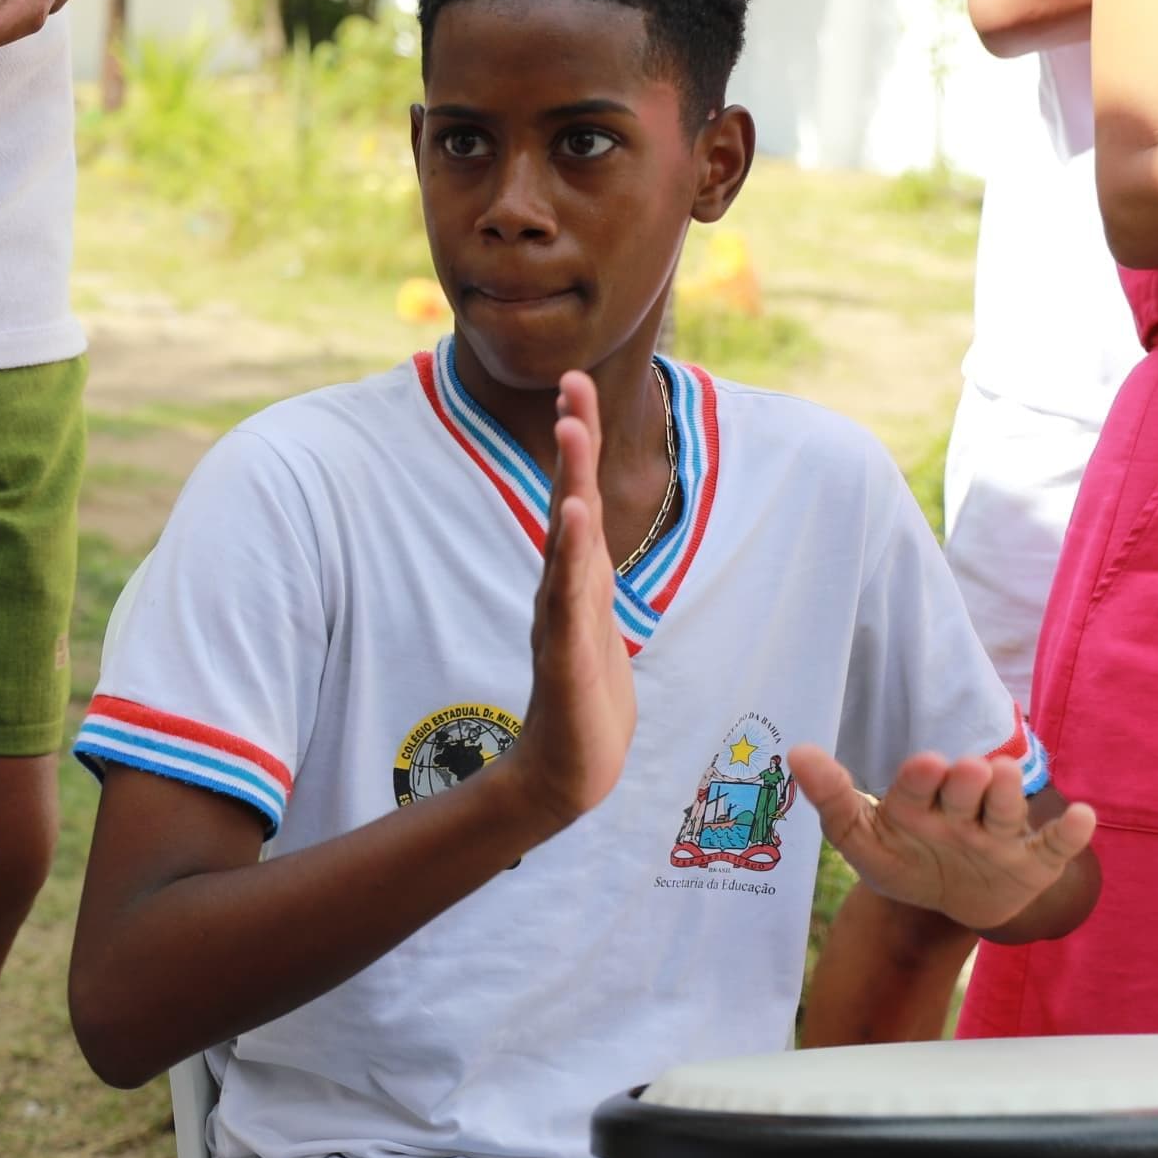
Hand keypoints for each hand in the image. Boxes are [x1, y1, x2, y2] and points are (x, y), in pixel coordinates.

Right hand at [501, 370, 635, 830]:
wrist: (568, 773)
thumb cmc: (585, 700)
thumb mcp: (596, 622)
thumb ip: (588, 577)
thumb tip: (586, 533)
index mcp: (576, 579)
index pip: (579, 498)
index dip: (578, 443)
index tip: (575, 387)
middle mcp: (562, 588)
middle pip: (569, 503)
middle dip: (573, 442)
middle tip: (572, 384)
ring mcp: (560, 619)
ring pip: (567, 541)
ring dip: (571, 483)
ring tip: (572, 433)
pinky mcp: (565, 655)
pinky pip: (566, 597)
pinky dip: (568, 556)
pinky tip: (571, 519)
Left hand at [788, 744, 1096, 933]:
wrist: (948, 902)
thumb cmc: (904, 860)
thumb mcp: (862, 839)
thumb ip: (833, 798)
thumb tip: (796, 751)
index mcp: (918, 803)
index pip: (918, 786)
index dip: (921, 778)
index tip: (924, 765)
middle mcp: (962, 810)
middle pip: (967, 792)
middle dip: (970, 784)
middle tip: (973, 772)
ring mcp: (999, 835)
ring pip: (1006, 813)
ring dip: (1009, 797)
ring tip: (1007, 781)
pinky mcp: (1034, 861)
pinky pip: (1055, 845)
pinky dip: (1070, 833)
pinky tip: (1083, 816)